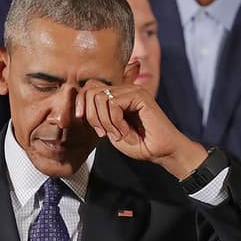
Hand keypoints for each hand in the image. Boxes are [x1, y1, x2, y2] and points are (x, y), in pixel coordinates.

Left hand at [77, 82, 207, 178]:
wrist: (160, 152)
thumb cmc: (138, 144)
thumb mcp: (109, 130)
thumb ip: (97, 117)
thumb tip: (79, 108)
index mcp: (116, 96)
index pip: (88, 88)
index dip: (81, 105)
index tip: (89, 126)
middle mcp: (124, 89)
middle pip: (90, 91)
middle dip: (91, 116)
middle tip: (104, 133)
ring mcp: (132, 90)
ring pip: (100, 98)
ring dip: (104, 121)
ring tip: (117, 133)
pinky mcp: (139, 95)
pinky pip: (113, 104)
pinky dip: (115, 121)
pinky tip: (125, 131)